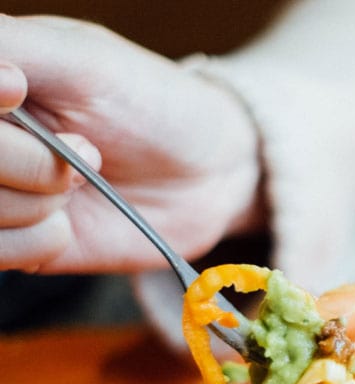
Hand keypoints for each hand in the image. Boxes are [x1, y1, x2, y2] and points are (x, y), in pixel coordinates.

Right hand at [0, 15, 262, 273]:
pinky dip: (39, 241)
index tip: (19, 89)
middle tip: (86, 151)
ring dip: (37, 203)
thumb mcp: (83, 59)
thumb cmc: (152, 102)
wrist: (210, 173)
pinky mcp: (15, 242)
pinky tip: (72, 223)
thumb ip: (10, 45)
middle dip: (24, 160)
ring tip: (84, 182)